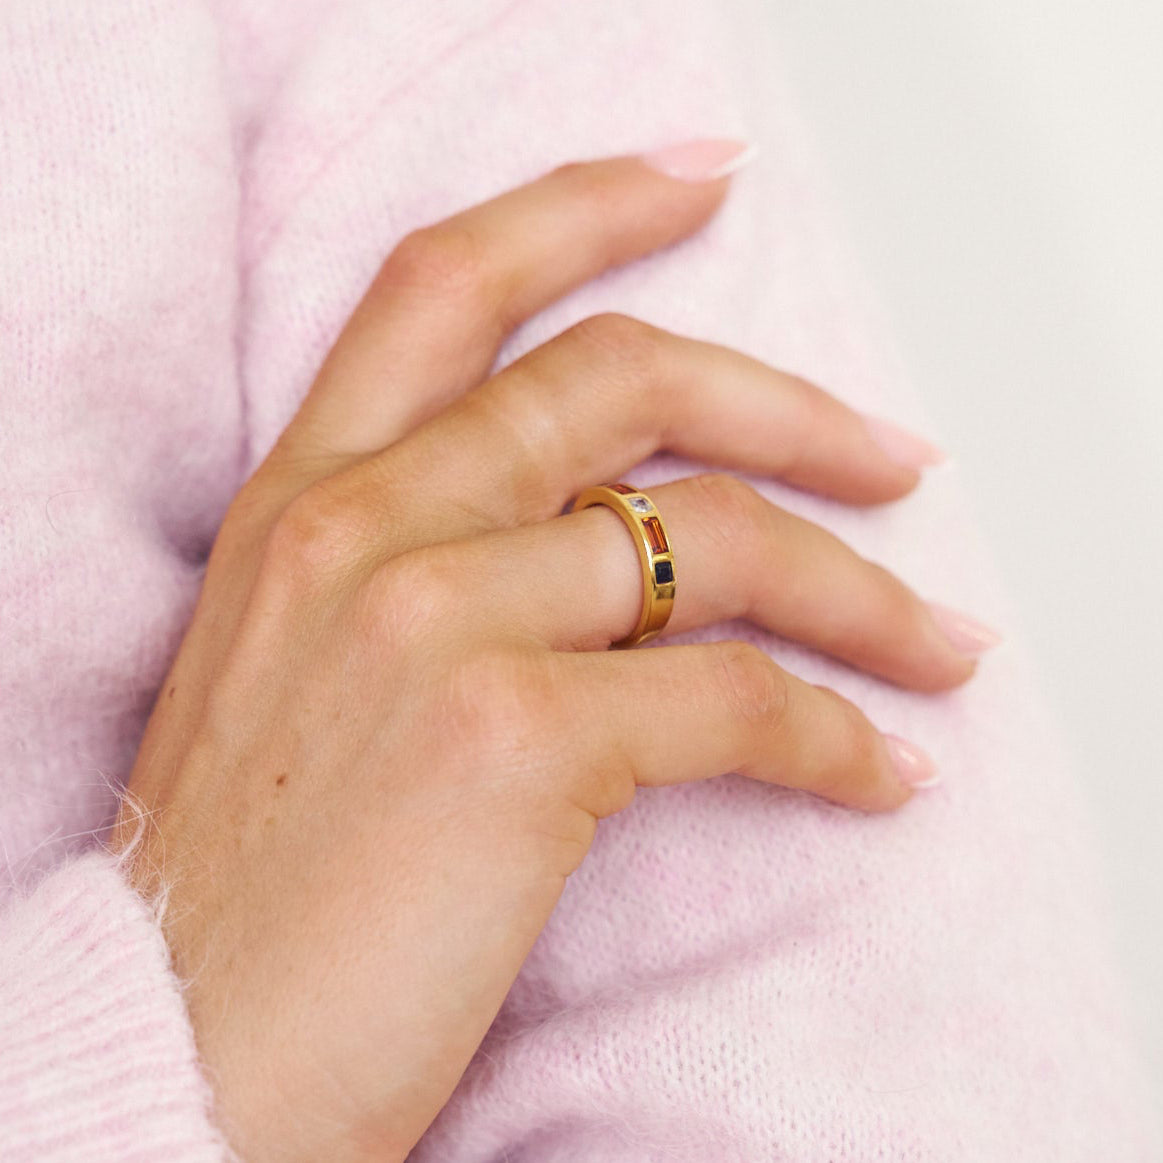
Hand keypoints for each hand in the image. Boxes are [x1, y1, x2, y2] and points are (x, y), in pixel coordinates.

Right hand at [113, 145, 979, 1161]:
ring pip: (717, 537)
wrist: (176, 1050)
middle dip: (793, 405)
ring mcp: (435, 620)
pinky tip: (877, 771)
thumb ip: (419, 569)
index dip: (584, 206)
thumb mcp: (300, 671)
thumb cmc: (244, 882)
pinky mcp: (511, 740)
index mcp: (303, 500)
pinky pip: (732, 700)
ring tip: (935, 640)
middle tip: (891, 455)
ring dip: (859, 588)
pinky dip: (831, 736)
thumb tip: (598, 546)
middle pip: (626, 379)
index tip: (699, 180)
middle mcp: (365, 528)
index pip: (449, 283)